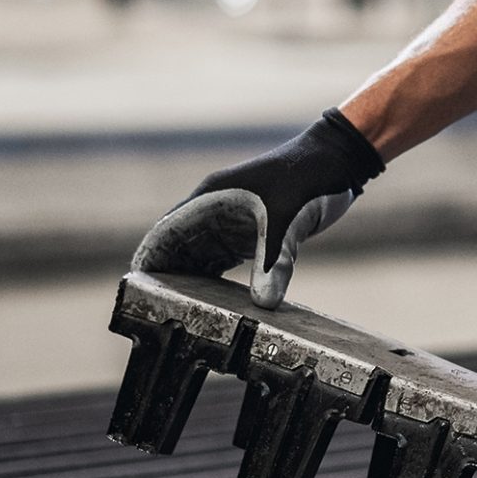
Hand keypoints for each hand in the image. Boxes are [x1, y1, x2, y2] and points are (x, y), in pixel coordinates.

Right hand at [131, 110, 384, 307]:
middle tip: (159, 316)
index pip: (166, 233)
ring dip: (190, 284)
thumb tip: (264, 304)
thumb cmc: (310, 176)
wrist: (340, 159)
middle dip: (167, 280)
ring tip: (182, 318)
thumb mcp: (291, 220)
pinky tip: (215, 307)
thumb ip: (275, 261)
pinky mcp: (249, 233)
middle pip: (177, 250)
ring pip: (199, 258)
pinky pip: (222, 261)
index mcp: (211, 199)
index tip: (135, 291)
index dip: (149, 260)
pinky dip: (215, 282)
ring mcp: (230, 222)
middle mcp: (213, 211)